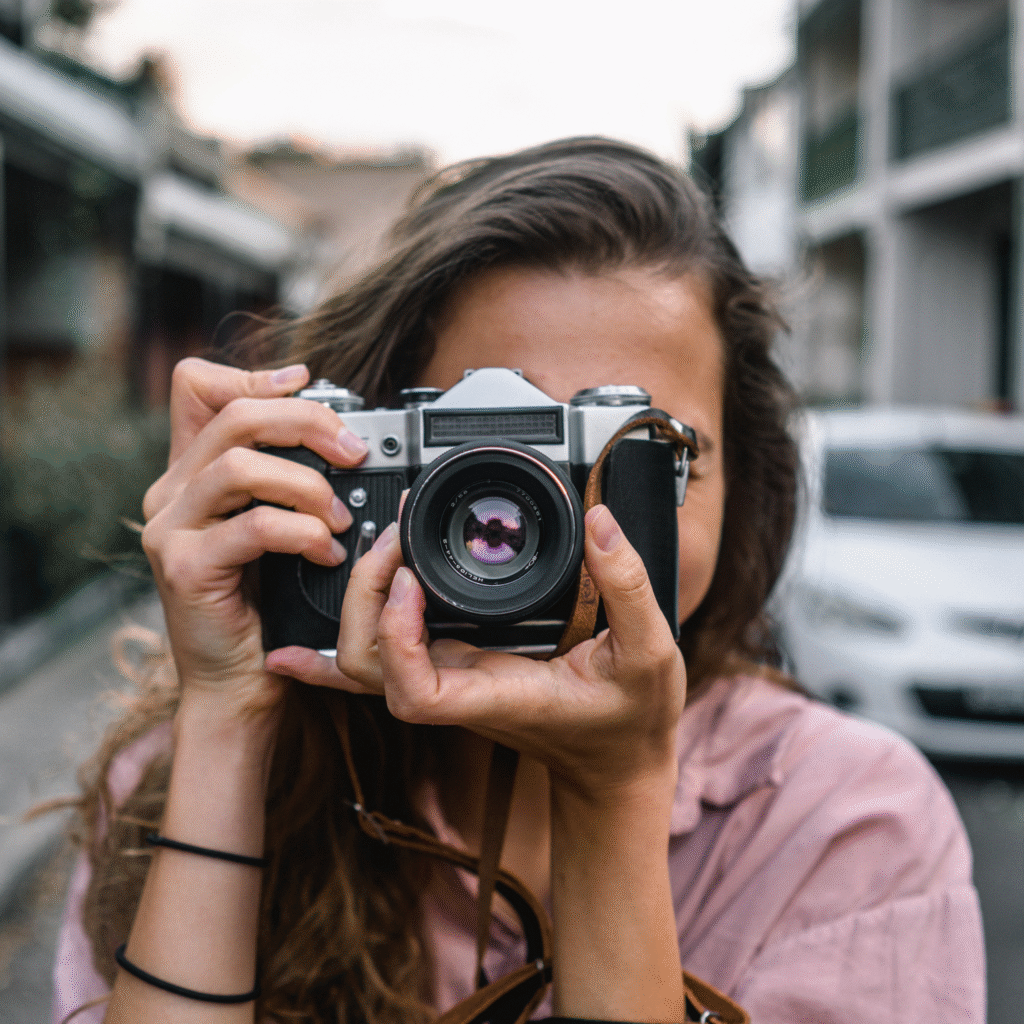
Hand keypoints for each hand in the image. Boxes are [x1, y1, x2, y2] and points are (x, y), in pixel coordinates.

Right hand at [141, 357, 368, 720]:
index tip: (307, 383)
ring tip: (340, 517)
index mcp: (190, 473)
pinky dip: (303, 533)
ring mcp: (170, 529)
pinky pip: (254, 526)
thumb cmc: (265, 605)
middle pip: (234, 416)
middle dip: (306, 422)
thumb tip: (340, 436)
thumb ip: (287, 481)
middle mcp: (170, 493)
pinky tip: (327, 552)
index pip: (197, 387)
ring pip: (240, 465)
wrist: (237, 681)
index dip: (253, 374)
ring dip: (308, 485)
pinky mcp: (186, 567)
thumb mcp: (276, 530)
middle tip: (354, 451)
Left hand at [269, 505, 685, 801]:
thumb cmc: (630, 720)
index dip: (396, 636)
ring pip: (364, 660)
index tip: (412, 581)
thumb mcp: (652, 653)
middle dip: (364, 599)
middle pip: (368, 665)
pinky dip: (350, 633)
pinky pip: (384, 655)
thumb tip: (600, 522)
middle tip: (398, 537)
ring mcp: (450, 681)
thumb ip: (630, 587)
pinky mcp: (453, 667)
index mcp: (498, 694)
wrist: (616, 761)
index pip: (415, 690)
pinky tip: (302, 632)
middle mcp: (460, 690)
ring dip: (357, 601)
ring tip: (385, 543)